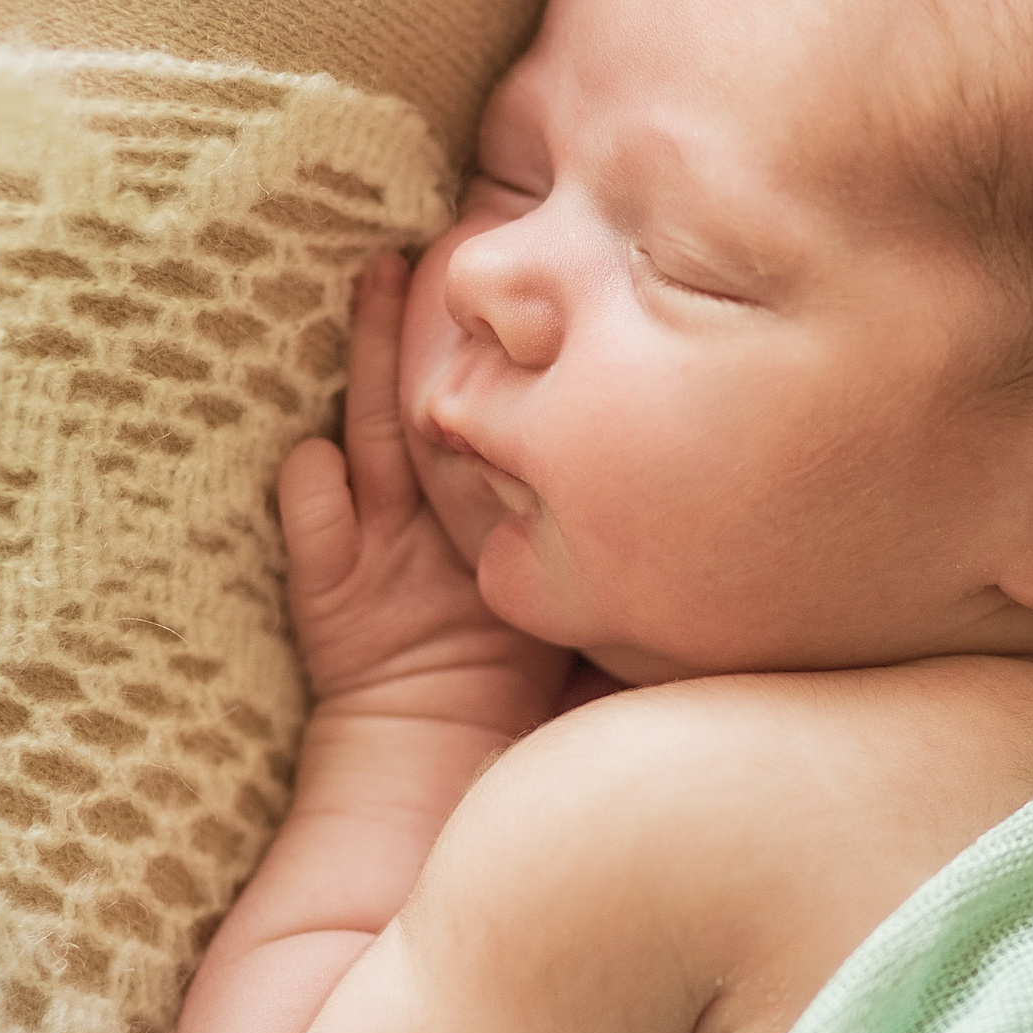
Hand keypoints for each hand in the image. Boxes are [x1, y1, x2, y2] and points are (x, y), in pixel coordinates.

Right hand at [278, 253, 571, 736]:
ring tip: (370, 290)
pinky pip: (323, 543)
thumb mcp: (576, 595)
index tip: (502, 276)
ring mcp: (375, 554)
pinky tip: (310, 458)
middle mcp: (421, 519)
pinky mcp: (336, 605)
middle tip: (407, 248)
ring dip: (366, 369)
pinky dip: (315, 503)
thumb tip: (723, 478)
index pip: (478, 414)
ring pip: (368, 443)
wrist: (443, 784)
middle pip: (413, 403)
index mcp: (473, 513)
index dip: (484, 350)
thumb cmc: (526, 700)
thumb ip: (608, 538)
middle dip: (406, 330)